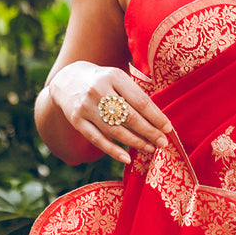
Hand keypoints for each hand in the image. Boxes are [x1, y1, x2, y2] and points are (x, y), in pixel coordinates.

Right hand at [47, 61, 171, 164]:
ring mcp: (86, 107)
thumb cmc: (103, 80)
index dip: (156, 117)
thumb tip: (158, 119)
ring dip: (135, 143)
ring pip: (115, 131)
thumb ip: (135, 94)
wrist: (67, 80)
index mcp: (114, 76)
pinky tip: (127, 158)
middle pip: (129, 117)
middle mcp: (98, 91)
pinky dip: (113, 151)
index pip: (140, 101)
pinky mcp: (77, 121)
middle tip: (163, 142)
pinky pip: (98, 140)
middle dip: (149, 132)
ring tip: (150, 148)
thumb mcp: (118, 77)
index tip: (168, 128)